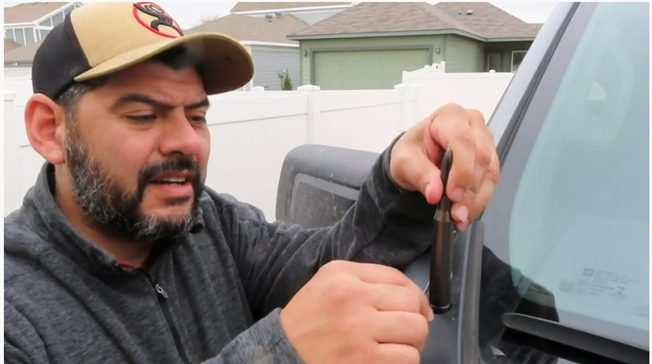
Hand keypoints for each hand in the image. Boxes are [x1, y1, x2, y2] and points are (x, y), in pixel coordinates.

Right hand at [280, 260, 432, 363]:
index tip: (417, 309)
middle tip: (405, 331)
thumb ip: (367, 279)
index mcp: (343, 276)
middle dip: (415, 319)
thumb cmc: (308, 320)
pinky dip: (403, 361)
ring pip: (415, 331)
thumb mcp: (328, 282)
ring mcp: (358, 331)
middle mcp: (351, 299)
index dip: (416, 296)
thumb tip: (416, 301)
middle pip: (411, 304)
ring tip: (395, 346)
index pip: (398, 278)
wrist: (282, 352)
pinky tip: (387, 359)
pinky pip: (407, 358)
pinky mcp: (363, 361)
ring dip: (411, 342)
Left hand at [389, 103, 499, 230]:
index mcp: (449, 116)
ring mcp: (485, 140)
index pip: (463, 141)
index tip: (452, 195)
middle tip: (456, 213)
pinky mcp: (490, 158)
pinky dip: (479, 200)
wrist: (418, 159)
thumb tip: (436, 192)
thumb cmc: (411, 152)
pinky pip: (491, 181)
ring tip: (460, 217)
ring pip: (490, 172)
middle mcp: (472, 124)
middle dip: (469, 190)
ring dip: (476, 199)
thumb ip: (419, 175)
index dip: (462, 170)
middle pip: (480, 158)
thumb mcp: (404, 162)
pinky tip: (467, 213)